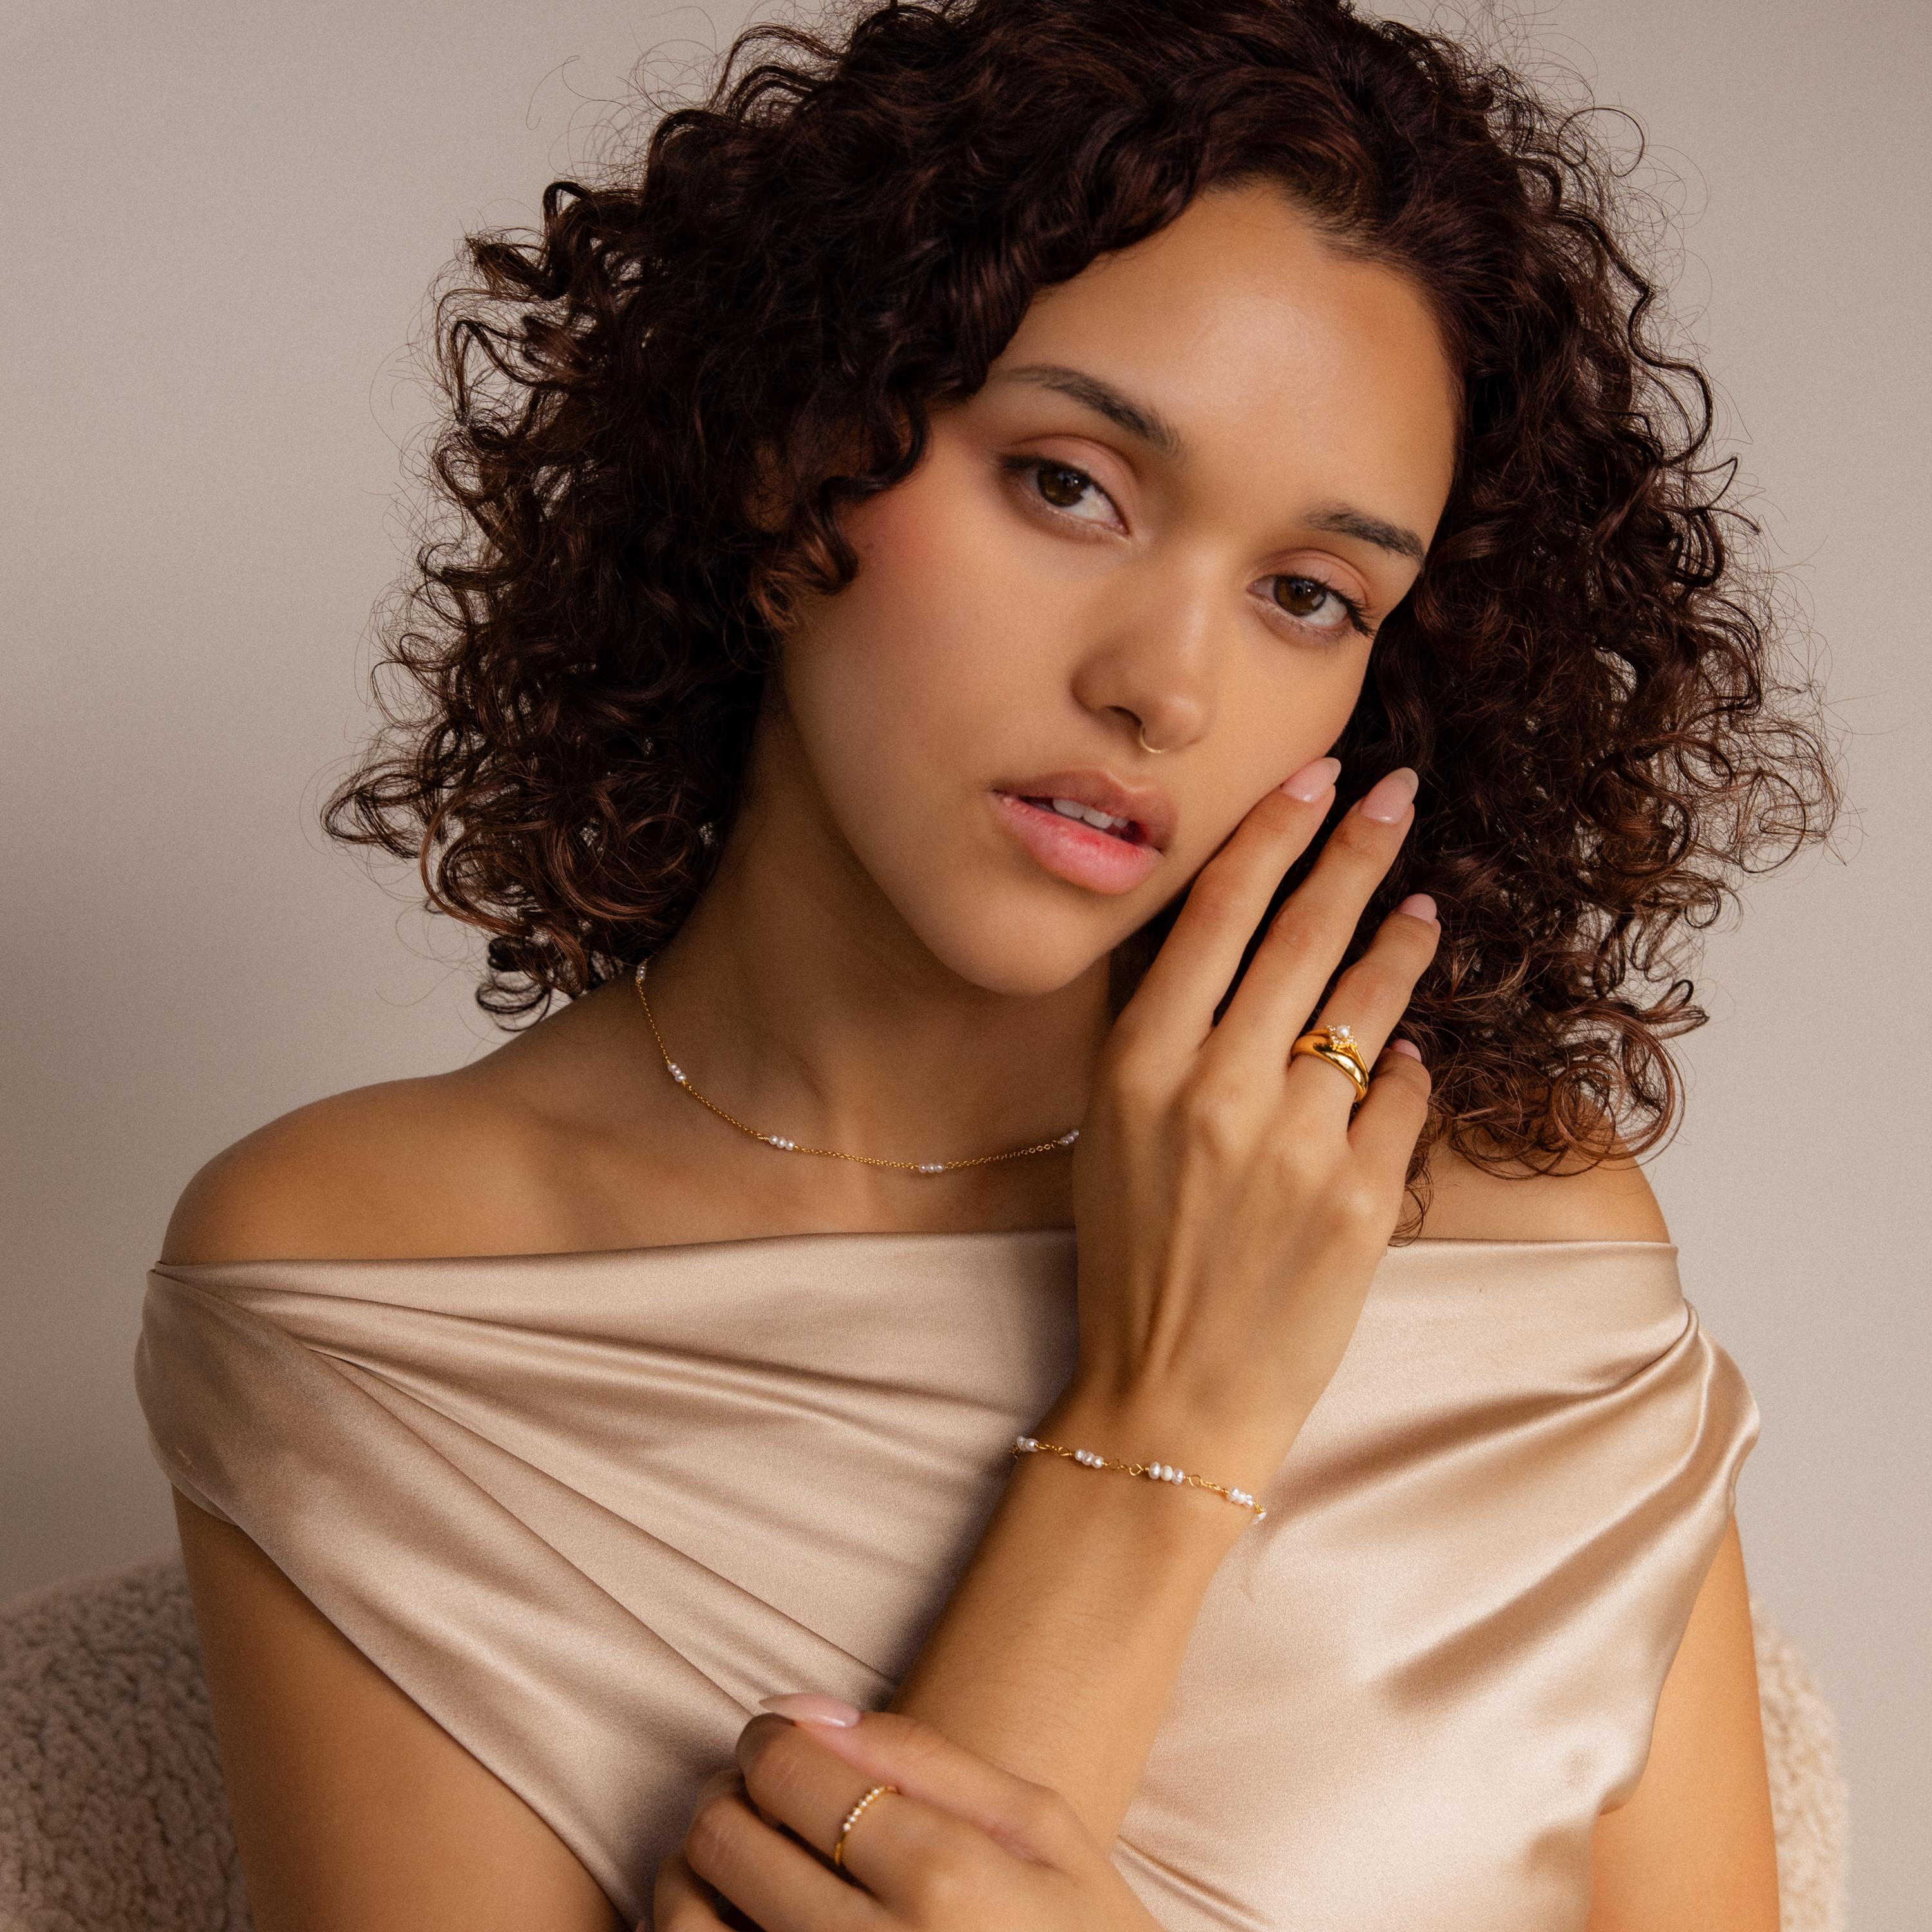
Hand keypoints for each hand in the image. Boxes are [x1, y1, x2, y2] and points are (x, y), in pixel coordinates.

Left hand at [652, 1701, 1162, 1930]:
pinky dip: (700, 1931)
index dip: (769, 1738)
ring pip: (683, 1916)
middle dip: (734, 1794)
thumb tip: (804, 1709)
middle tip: (772, 1796)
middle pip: (725, 1835)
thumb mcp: (1044, 1833)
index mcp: (941, 1878)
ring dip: (698, 1868)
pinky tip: (747, 1921)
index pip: (786, 1768)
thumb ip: (925, 1757)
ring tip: (750, 1859)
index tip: (785, 1742)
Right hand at [1055, 758, 1438, 1489]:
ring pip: (1369, 1007)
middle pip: (1303, 934)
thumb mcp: (1105, 1131)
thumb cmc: (1129, 1261)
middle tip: (1398, 794)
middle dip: (1357, 848)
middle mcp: (1216, 1088)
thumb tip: (1232, 951)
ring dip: (1400, 942)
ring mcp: (1294, 1143)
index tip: (1316, 775)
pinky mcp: (1359, 1199)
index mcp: (1139, 1065)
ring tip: (1422, 904)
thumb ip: (1158, 1037)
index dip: (1274, 831)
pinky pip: (1401, 1100)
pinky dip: (1406, 1070)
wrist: (1168, 1396)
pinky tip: (1405, 1056)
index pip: (1218, 913)